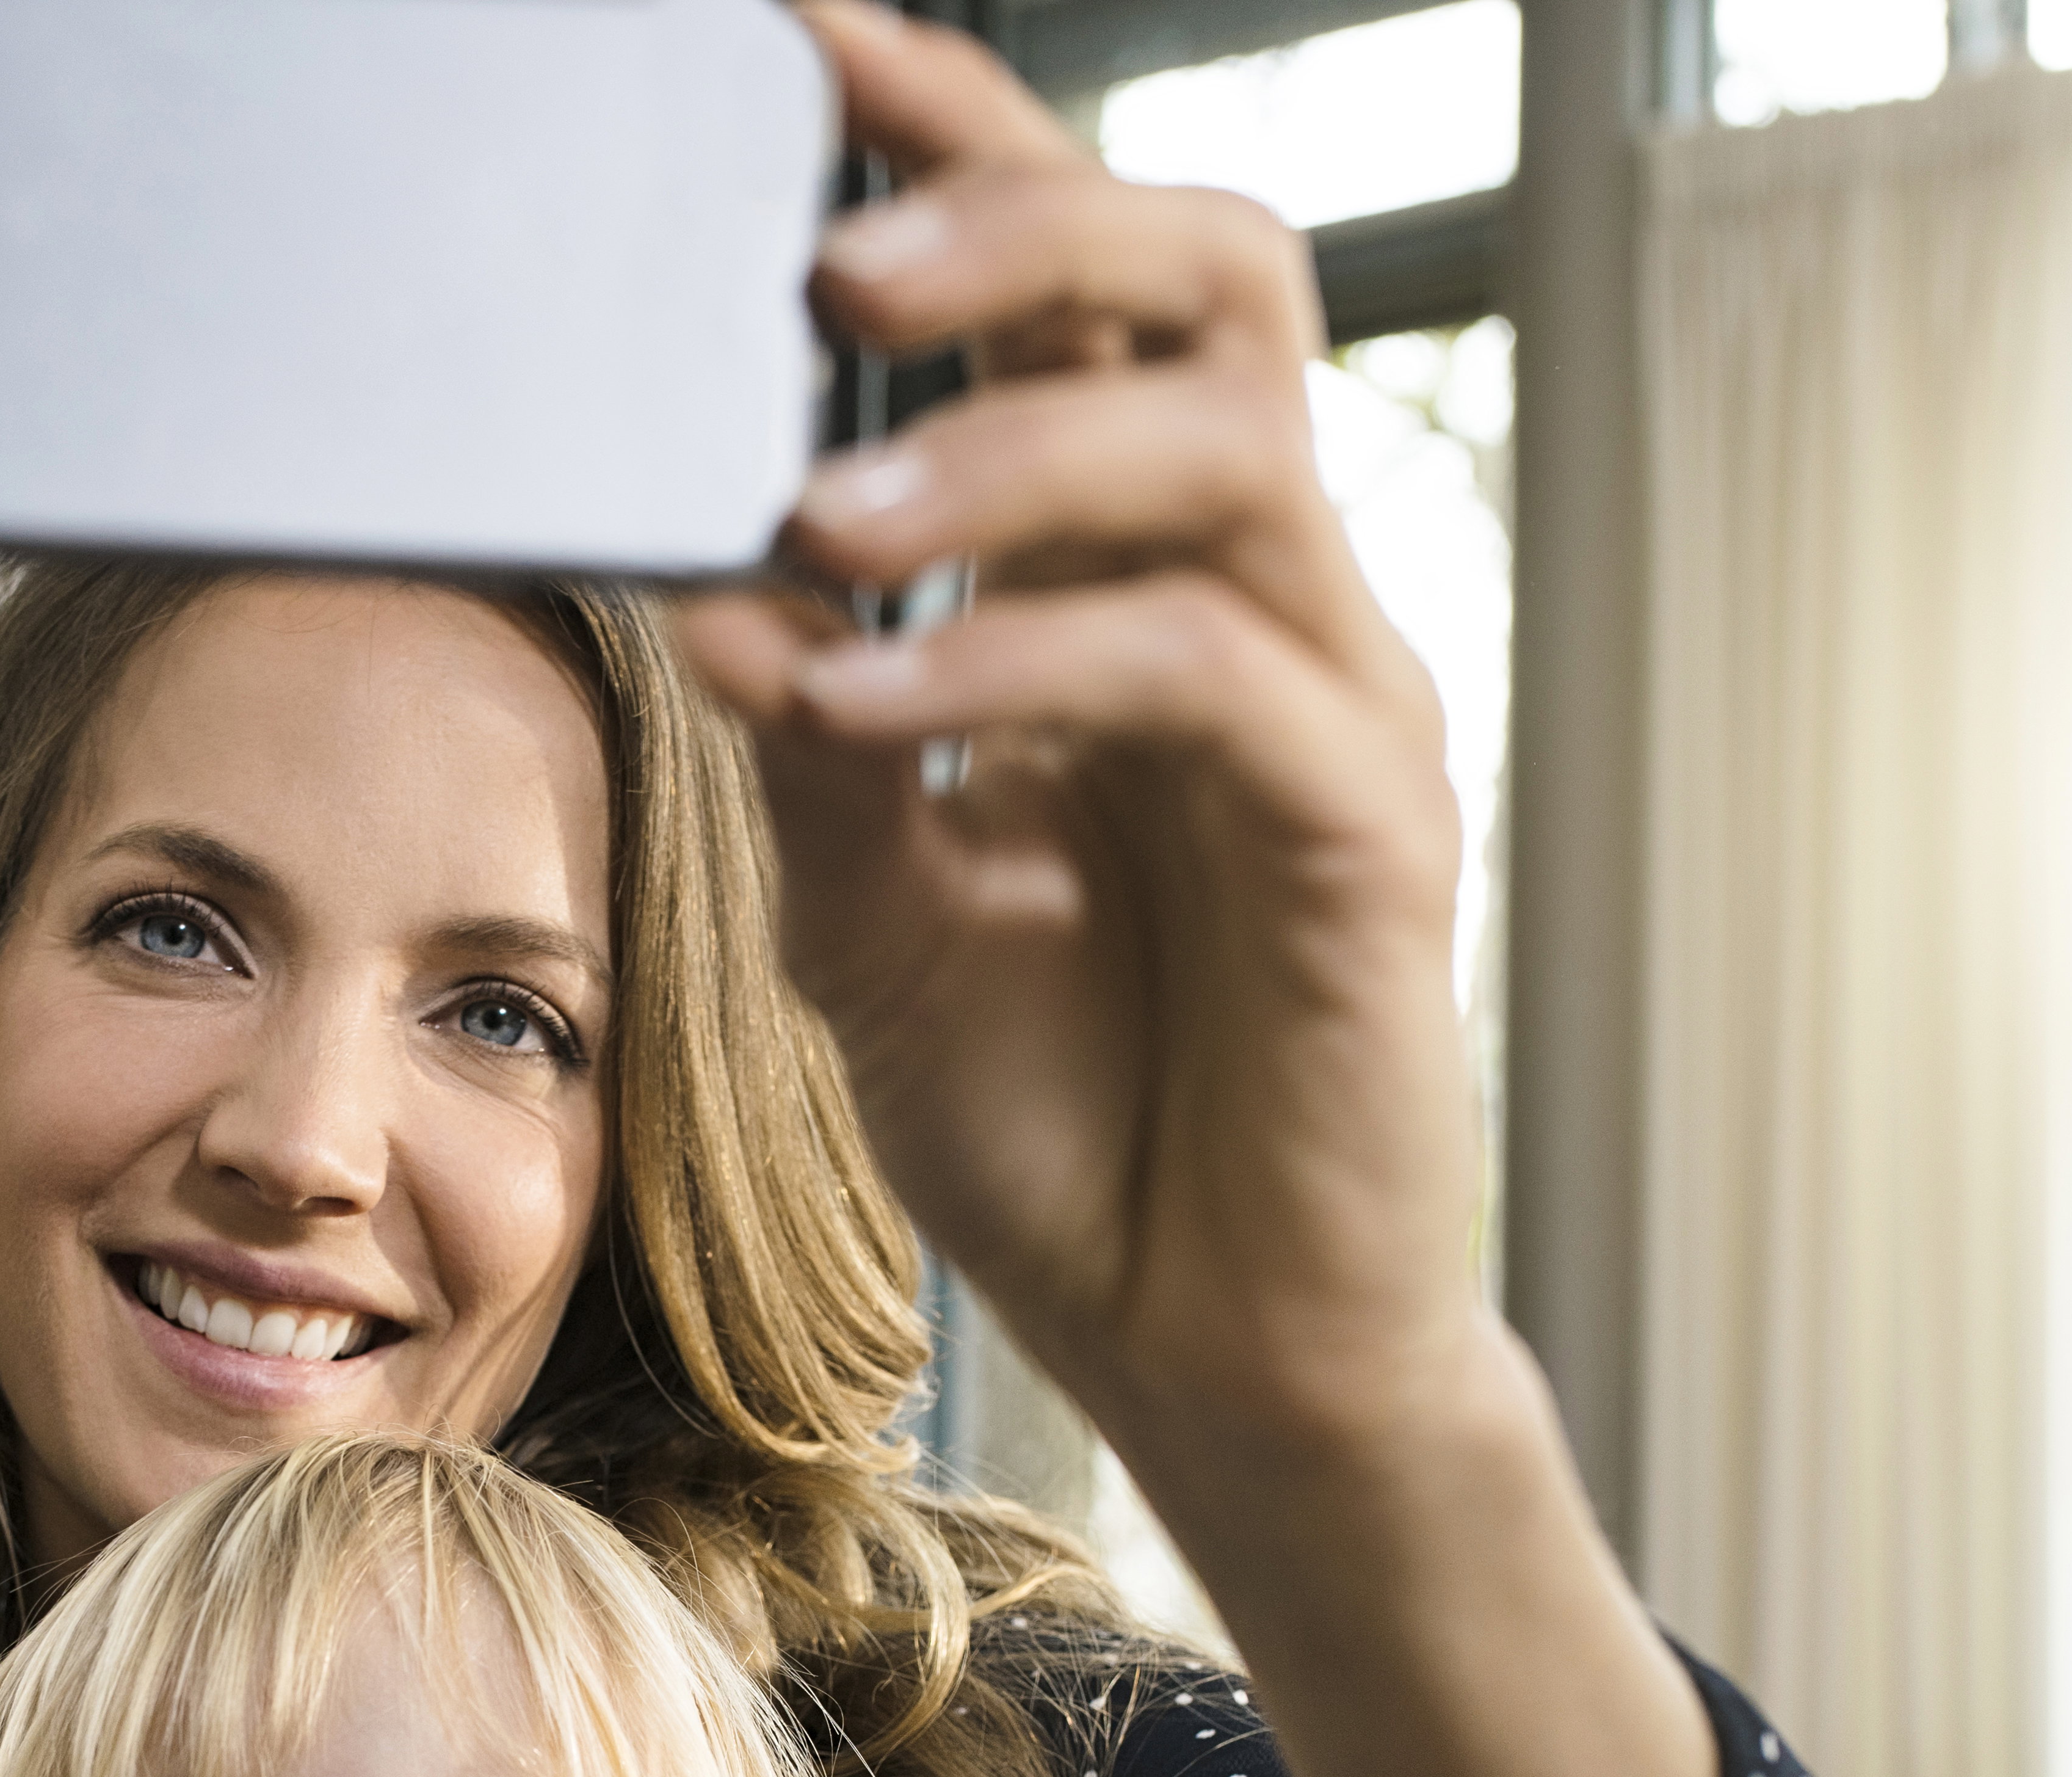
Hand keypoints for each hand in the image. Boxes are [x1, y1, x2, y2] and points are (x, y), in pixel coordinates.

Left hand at [686, 4, 1713, 1776]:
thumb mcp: (875, 923)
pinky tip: (878, 709)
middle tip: (826, 263)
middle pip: (1214, 275)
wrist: (1216, 1350)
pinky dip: (1026, 665)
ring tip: (821, 521)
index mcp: (1145, 584)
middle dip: (1019, 226)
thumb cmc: (1070, 1126)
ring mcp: (1337, 707)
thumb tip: (707, 584)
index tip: (799, 40)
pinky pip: (1209, 674)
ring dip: (1001, 458)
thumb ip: (808, 748)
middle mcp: (1267, 600)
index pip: (1088, 288)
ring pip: (1222, 450)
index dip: (962, 144)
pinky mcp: (1364, 838)